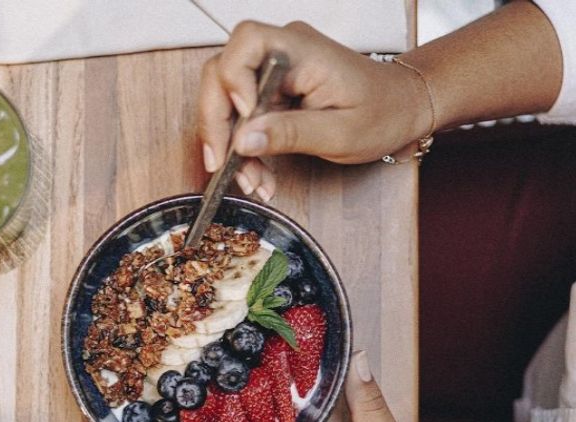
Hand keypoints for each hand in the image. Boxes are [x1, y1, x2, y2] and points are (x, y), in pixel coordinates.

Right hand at [198, 21, 431, 197]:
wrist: (401, 108)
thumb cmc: (382, 112)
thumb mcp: (340, 132)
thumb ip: (290, 133)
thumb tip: (243, 140)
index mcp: (302, 50)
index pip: (247, 43)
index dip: (233, 79)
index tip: (244, 119)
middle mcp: (282, 52)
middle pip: (222, 74)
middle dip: (217, 124)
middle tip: (223, 165)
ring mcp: (273, 71)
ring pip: (226, 100)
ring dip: (230, 144)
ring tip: (251, 181)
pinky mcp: (270, 91)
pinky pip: (241, 116)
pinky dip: (244, 148)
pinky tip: (258, 174)